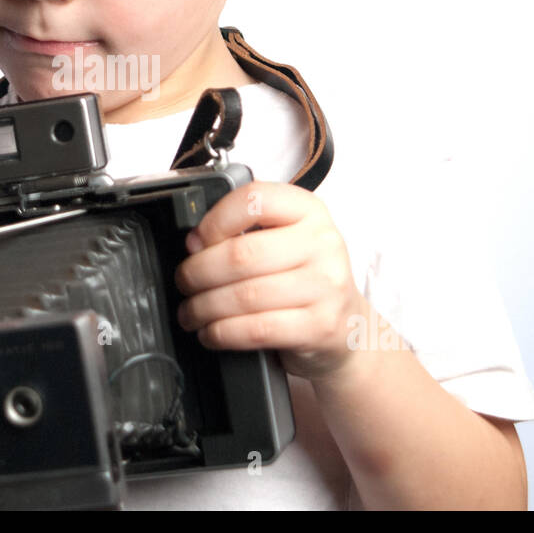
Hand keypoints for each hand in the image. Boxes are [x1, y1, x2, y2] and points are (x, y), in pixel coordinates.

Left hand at [173, 180, 368, 381]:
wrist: (349, 327)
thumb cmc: (306, 279)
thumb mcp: (287, 241)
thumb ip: (248, 231)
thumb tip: (195, 242)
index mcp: (310, 211)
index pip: (253, 200)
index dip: (214, 221)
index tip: (195, 241)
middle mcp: (323, 243)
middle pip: (241, 254)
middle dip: (198, 272)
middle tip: (184, 282)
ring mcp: (325, 286)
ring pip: (245, 295)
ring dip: (204, 307)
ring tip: (190, 312)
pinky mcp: (320, 326)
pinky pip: (256, 329)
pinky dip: (222, 332)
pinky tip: (211, 332)